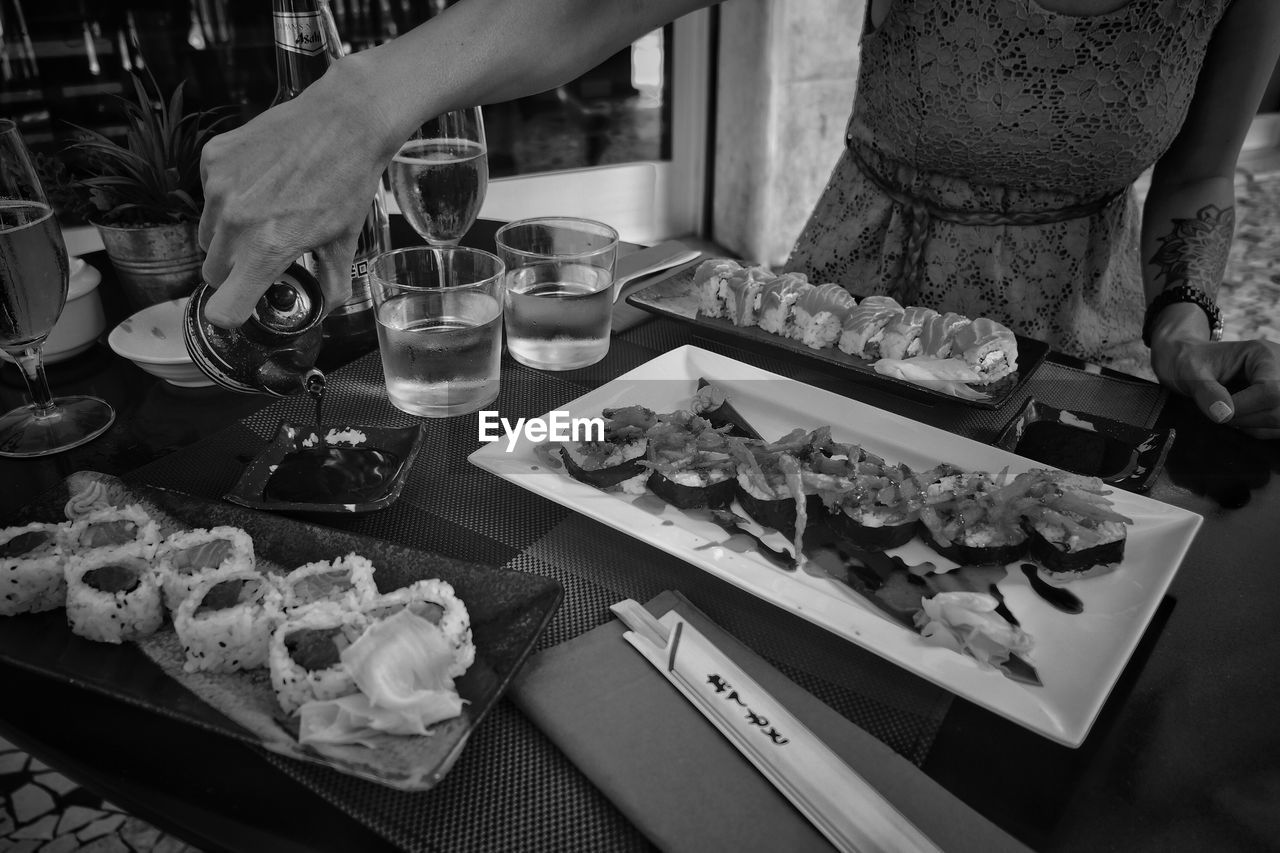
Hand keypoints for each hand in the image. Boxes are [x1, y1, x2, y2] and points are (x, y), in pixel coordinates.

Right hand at [197, 56, 395, 327]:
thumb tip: (330, 305)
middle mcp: (235, 221)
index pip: (223, 308)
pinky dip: (227, 195)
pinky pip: (208, 194)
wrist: (345, 121)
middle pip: (213, 272)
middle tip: (266, 253)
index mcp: (266, 250)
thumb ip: (332, 282)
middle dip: (236, 272)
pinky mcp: (213, 157)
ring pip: (208, 234)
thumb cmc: (348, 180)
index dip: (232, 314)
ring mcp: (219, 187)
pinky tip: (261, 181)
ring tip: (266, 213)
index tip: (244, 305)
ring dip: (229, 235)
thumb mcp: (345, 240)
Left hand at [1150, 335, 1279, 439]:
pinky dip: (1258, 429)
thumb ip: (1206, 391)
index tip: (1217, 409)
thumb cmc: (1191, 362)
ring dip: (1252, 426)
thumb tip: (1223, 414)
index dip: (1243, 408)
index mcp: (1264, 354)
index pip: (1271, 392)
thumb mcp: (1191, 372)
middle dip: (1246, 419)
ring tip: (1229, 411)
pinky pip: (1278, 428)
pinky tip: (1242, 417)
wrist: (1192, 362)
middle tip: (1220, 410)